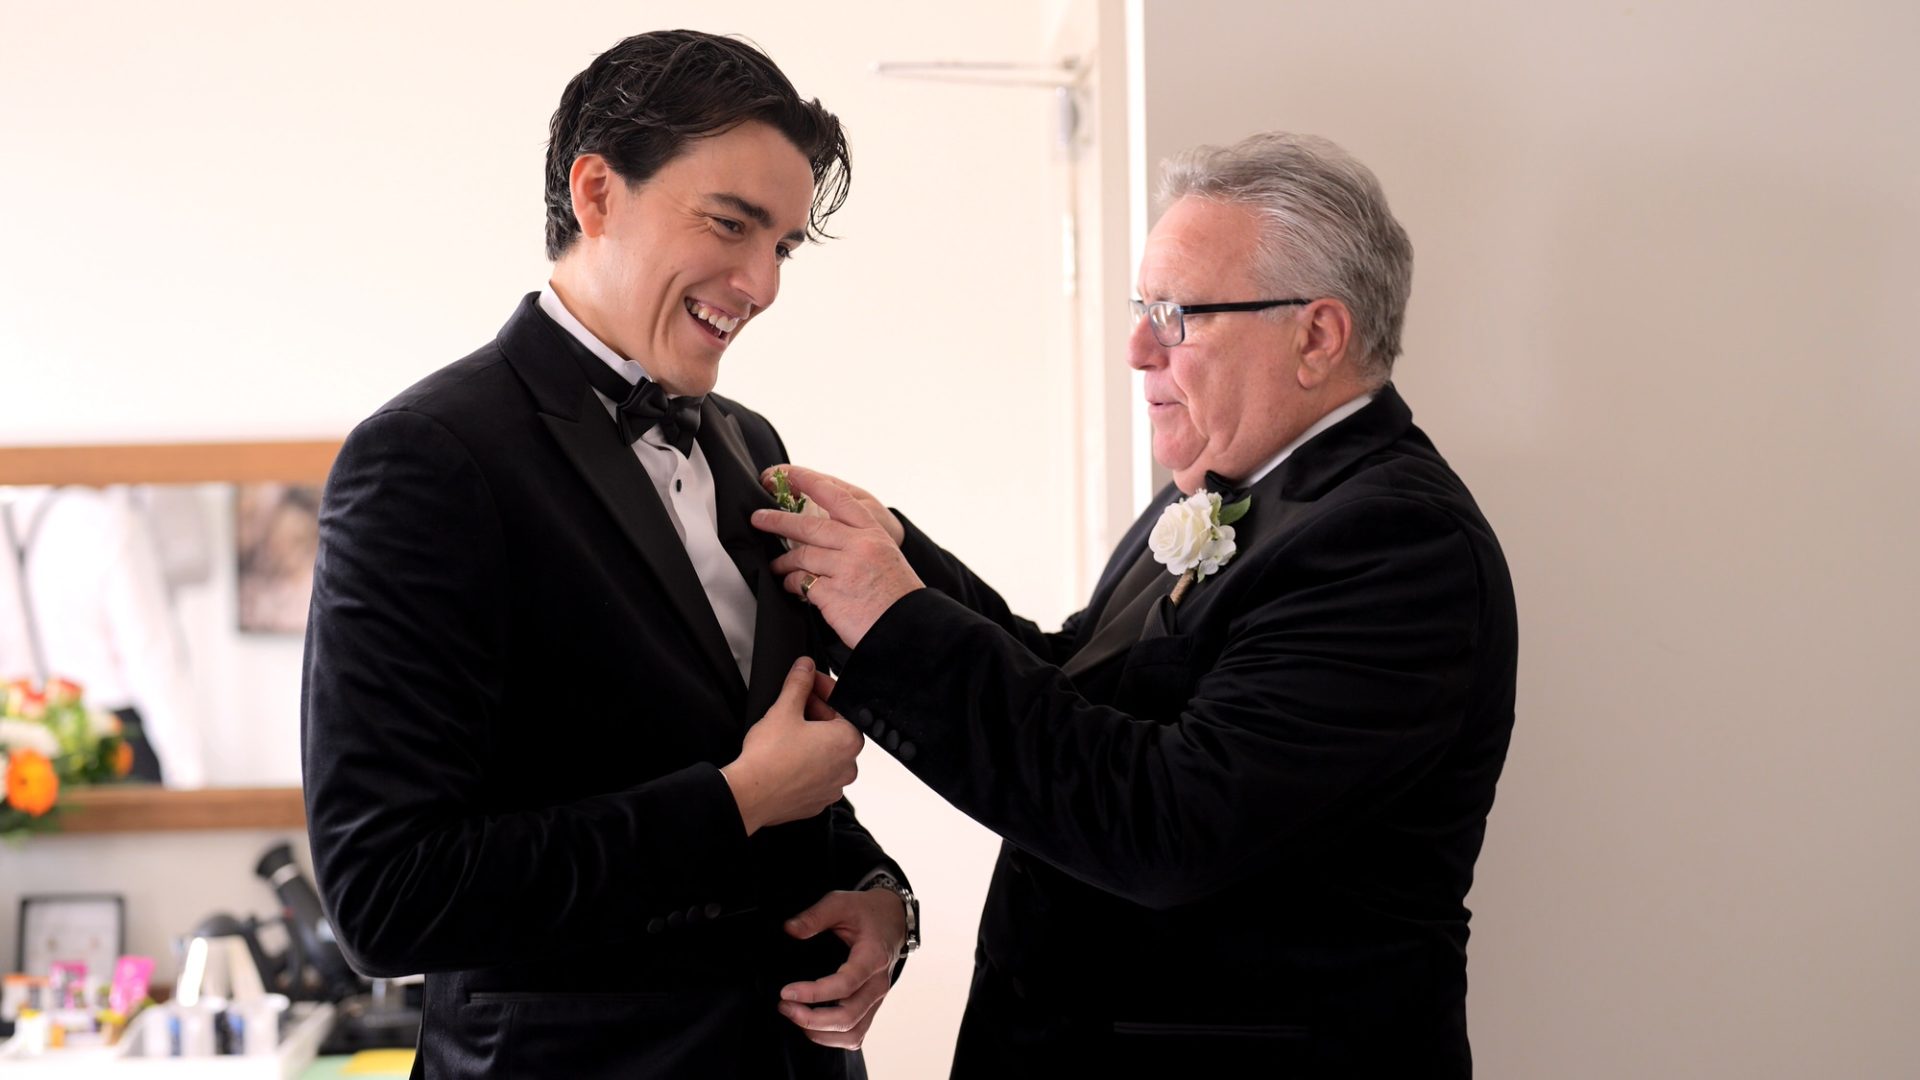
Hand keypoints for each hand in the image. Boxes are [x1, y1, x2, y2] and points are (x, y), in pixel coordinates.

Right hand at [720, 659, 862, 834]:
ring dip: (811, 742)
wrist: (749, 795)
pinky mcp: (815, 802)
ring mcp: (832, 788)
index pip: (842, 707)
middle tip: (793, 706)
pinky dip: (804, 766)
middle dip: (816, 715)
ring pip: (825, 756)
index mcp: (848, 741)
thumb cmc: (769, 758)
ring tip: (787, 734)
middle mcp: (847, 768)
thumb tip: (805, 668)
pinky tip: (785, 758)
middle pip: (835, 731)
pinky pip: (815, 778)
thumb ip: (799, 683)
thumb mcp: (784, 709)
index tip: (809, 684)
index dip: (823, 692)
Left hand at [753, 470, 924, 649]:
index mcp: (873, 533)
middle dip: (778, 520)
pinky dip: (791, 584)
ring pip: (801, 555)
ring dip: (783, 561)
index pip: (837, 498)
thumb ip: (857, 541)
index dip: (808, 482)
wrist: (908, 628)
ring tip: (776, 565)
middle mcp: (860, 546)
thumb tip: (821, 535)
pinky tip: (790, 586)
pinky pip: (801, 583)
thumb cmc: (896, 595)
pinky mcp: (833, 595)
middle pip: (809, 526)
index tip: (787, 474)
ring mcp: (846, 570)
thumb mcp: (885, 556)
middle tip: (759, 518)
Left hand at [777, 888, 907, 1048]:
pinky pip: (855, 1036)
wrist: (893, 920)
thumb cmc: (866, 912)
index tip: (786, 992)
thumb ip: (815, 916)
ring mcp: (876, 999)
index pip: (846, 984)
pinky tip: (811, 1026)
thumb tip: (790, 930)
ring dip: (819, 1033)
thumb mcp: (841, 902)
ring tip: (794, 1016)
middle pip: (848, 1017)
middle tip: (784, 1005)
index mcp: (873, 957)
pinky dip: (831, 1038)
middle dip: (811, 1019)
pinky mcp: (871, 1008)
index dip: (814, 993)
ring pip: (852, 1033)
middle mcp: (878, 983)